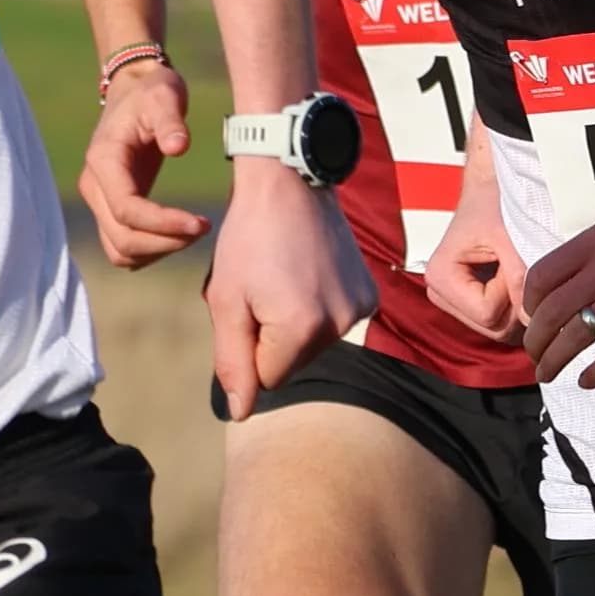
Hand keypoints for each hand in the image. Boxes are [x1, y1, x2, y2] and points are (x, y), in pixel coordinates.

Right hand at [78, 59, 209, 267]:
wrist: (134, 90)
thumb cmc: (151, 92)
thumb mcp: (165, 95)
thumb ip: (171, 120)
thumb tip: (178, 147)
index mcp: (104, 160)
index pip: (127, 210)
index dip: (163, 224)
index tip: (201, 222)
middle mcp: (94, 185)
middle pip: (121, 239)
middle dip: (165, 242)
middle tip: (203, 227)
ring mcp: (99, 200)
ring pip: (119, 250)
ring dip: (158, 251)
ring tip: (193, 231)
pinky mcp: (111, 208)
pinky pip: (124, 247)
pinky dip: (151, 251)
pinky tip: (179, 233)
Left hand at [204, 161, 375, 417]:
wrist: (289, 182)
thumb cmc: (249, 238)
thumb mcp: (226, 299)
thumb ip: (232, 361)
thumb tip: (240, 413)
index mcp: (301, 328)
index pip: (268, 379)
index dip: (247, 347)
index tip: (245, 305)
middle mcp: (340, 324)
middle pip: (293, 363)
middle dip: (270, 337)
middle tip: (260, 287)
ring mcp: (360, 308)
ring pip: (313, 344)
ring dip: (292, 322)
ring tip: (281, 276)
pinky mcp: (369, 294)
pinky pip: (333, 321)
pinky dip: (316, 307)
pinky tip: (306, 272)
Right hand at [422, 183, 527, 343]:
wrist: (490, 188)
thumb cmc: (497, 204)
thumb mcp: (511, 238)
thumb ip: (520, 279)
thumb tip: (531, 321)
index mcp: (439, 276)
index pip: (486, 314)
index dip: (509, 291)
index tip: (509, 258)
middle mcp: (438, 293)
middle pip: (491, 327)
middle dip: (514, 300)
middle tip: (514, 263)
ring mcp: (451, 300)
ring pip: (497, 328)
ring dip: (515, 301)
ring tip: (512, 266)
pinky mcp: (465, 301)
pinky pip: (498, 321)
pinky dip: (513, 302)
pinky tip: (510, 276)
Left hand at [522, 181, 594, 386]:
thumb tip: (569, 277)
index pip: (543, 276)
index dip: (529, 302)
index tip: (532, 316)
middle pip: (553, 311)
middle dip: (536, 339)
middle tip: (534, 353)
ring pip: (579, 335)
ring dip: (556, 359)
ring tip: (548, 372)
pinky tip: (586, 381)